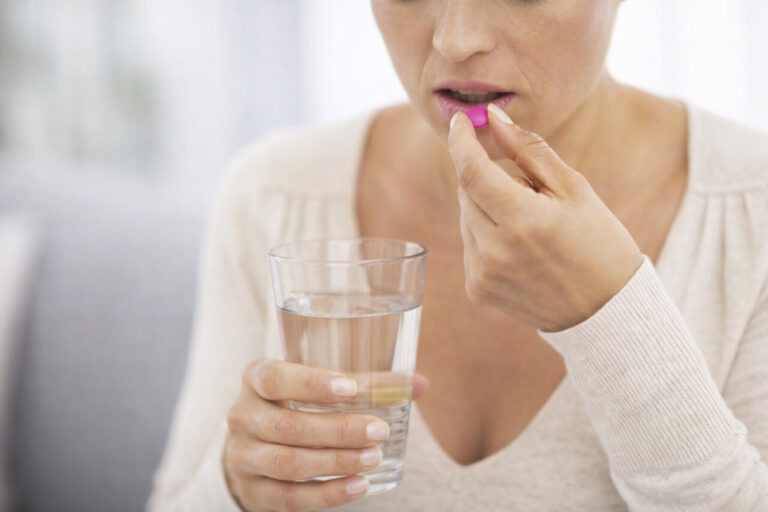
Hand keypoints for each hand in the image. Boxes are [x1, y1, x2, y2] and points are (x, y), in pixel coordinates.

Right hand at [223, 358, 428, 511]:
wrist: (254, 443)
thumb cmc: (296, 402)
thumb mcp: (318, 383)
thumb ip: (365, 382)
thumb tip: (418, 384)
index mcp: (255, 377)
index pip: (275, 378)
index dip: (311, 383)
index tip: (350, 388)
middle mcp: (243, 415)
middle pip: (288, 426)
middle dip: (338, 430)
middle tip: (378, 430)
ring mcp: (243, 455)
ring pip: (289, 463)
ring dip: (336, 462)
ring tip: (373, 458)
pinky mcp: (253, 490)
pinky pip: (289, 498)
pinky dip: (326, 494)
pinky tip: (357, 487)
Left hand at [447, 105, 643, 332]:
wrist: (606, 310)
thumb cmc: (597, 242)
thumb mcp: (573, 188)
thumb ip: (528, 149)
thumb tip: (492, 117)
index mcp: (524, 220)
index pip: (472, 171)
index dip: (461, 141)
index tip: (458, 121)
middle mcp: (496, 250)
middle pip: (466, 192)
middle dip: (485, 178)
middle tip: (525, 190)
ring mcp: (483, 273)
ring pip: (465, 218)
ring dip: (486, 208)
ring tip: (529, 226)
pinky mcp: (477, 290)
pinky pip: (469, 246)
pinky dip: (485, 236)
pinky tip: (519, 249)